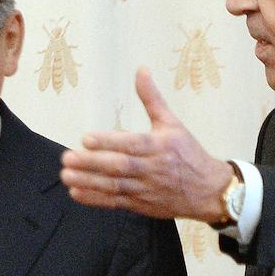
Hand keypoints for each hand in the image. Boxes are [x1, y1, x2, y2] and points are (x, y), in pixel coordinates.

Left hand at [61, 68, 232, 221]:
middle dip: (92, 163)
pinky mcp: (140, 205)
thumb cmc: (188, 154)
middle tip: (67, 158)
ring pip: (114, 186)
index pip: (131, 144)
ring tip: (66, 175)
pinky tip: (76, 193)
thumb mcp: (173, 123)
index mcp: (159, 146)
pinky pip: (115, 203)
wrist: (209, 191)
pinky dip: (96, 199)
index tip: (86, 139)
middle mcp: (152, 169)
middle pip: (119, 167)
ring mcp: (145, 189)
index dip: (108, 142)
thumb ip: (152, 99)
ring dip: (88, 182)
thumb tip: (141, 70)